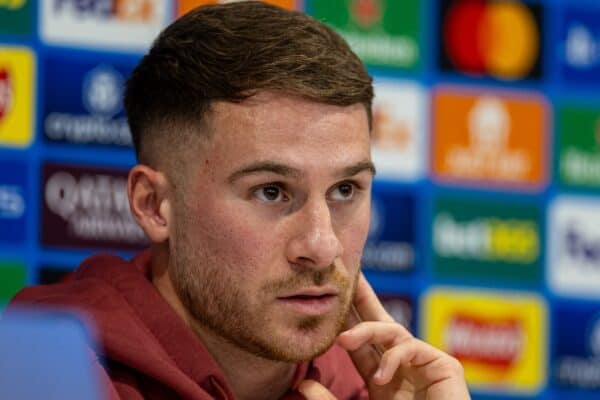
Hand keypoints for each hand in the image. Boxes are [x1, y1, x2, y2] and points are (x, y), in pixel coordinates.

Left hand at [299, 273, 469, 399]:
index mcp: (382, 378)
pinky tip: (381, 376)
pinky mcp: (445, 367)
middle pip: (379, 323)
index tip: (328, 298)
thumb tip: (302, 385)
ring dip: (367, 330)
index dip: (345, 320)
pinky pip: (412, 348)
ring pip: (393, 330)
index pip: (361, 341)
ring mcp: (424, 365)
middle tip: (348, 274)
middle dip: (363, 298)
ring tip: (344, 339)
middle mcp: (402, 367)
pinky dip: (393, 358)